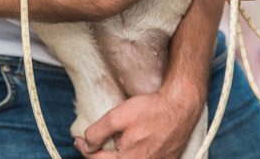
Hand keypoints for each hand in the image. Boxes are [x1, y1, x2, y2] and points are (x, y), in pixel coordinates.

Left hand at [74, 89, 200, 158]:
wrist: (181, 106)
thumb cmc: (152, 110)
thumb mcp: (118, 116)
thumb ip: (98, 132)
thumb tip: (87, 145)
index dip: (84, 149)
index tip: (78, 140)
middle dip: (101, 154)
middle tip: (93, 142)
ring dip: (117, 154)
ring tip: (115, 141)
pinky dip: (133, 153)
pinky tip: (133, 143)